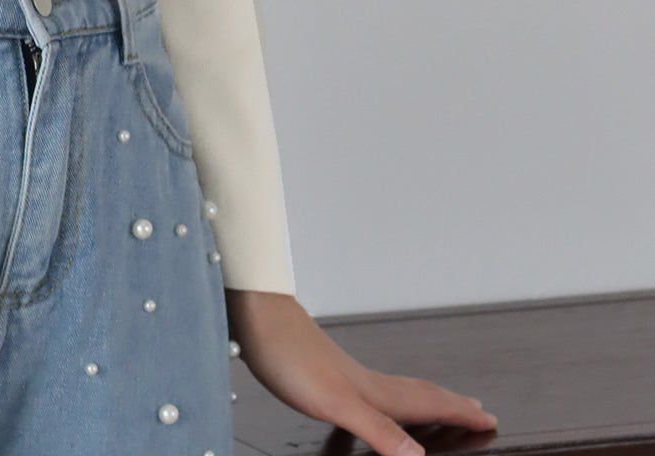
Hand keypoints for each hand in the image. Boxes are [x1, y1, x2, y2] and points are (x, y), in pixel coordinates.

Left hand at [227, 288, 498, 453]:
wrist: (252, 313)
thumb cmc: (286, 353)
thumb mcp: (335, 401)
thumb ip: (378, 428)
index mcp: (371, 390)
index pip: (426, 402)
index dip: (458, 412)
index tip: (490, 418)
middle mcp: (362, 380)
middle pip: (416, 394)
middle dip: (449, 405)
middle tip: (477, 410)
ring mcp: (341, 373)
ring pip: (392, 391)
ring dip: (419, 402)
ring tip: (435, 409)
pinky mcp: (319, 372)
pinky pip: (365, 391)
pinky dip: (380, 402)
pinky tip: (366, 405)